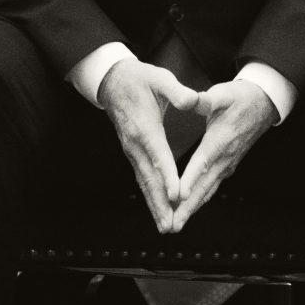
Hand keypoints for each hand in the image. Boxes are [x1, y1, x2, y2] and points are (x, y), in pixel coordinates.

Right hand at [96, 58, 199, 233]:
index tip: (177, 195)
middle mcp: (135, 144)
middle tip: (170, 225)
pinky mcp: (132, 152)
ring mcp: (132, 150)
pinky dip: (149, 196)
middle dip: (160, 203)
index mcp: (145, 127)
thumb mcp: (159, 78)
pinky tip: (157, 208)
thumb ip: (177, 91)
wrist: (112, 81)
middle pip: (149, 178)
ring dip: (154, 205)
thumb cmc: (138, 79)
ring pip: (144, 182)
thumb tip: (193, 101)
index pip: (159, 155)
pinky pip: (141, 178)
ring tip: (165, 226)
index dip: (168, 176)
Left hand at [169, 80, 277, 231]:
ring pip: (207, 191)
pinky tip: (187, 210)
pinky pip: (210, 187)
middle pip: (203, 187)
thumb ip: (206, 100)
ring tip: (175, 225)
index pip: (202, 163)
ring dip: (191, 208)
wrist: (263, 103)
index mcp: (220, 140)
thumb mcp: (222, 94)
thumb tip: (193, 100)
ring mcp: (227, 164)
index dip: (189, 180)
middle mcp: (224, 158)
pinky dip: (198, 200)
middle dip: (186, 207)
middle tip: (171, 225)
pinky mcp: (226, 166)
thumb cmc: (240, 98)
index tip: (177, 196)